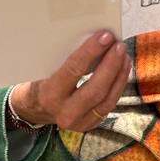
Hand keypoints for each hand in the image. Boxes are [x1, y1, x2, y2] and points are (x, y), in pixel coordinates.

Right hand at [10, 30, 130, 131]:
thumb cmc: (40, 80)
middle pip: (95, 89)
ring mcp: (80, 123)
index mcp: (50, 95)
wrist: (35, 108)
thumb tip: (94, 37)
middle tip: (119, 45)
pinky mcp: (90, 124)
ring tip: (124, 54)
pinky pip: (109, 104)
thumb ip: (65, 57)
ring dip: (119, 74)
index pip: (74, 70)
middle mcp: (65, 113)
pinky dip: (118, 85)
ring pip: (107, 99)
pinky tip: (123, 69)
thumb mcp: (45, 68)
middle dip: (111, 65)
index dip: (91, 51)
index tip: (105, 36)